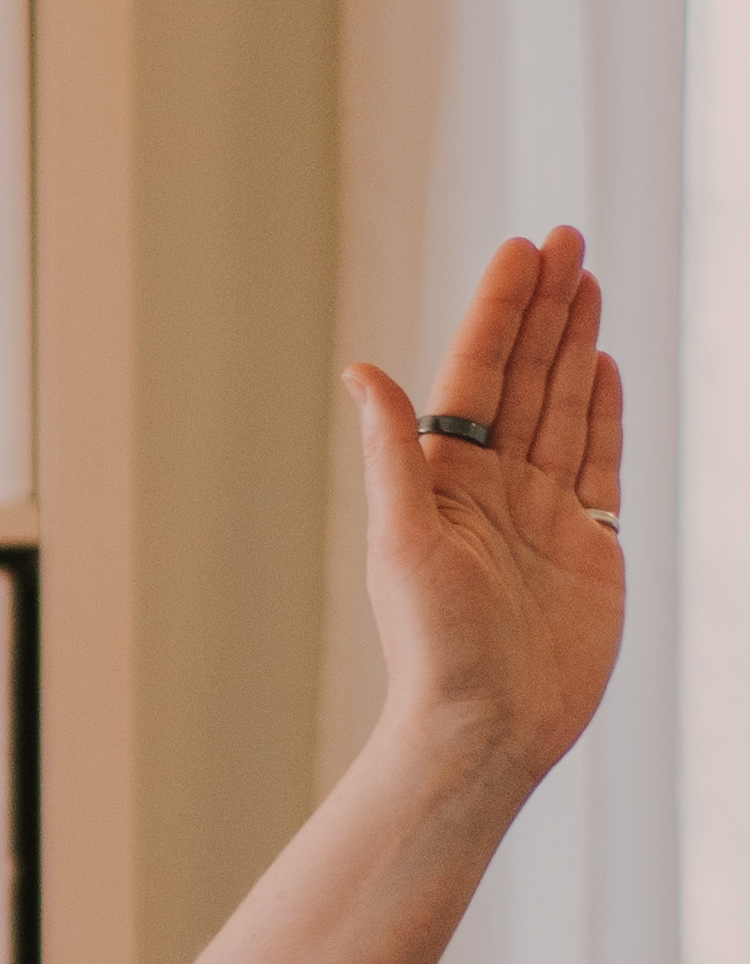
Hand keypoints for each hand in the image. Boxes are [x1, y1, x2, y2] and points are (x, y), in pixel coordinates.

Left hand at [346, 227, 625, 817]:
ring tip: (586, 278)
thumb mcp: (403, 543)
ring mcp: (543, 512)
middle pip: (524, 376)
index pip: (476, 374)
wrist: (487, 728)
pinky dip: (601, 410)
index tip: (521, 250)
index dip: (500, 311)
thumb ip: (391, 454)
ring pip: (563, 406)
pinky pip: (597, 460)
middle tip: (566, 236)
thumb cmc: (432, 647)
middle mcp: (492, 487)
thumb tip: (361, 370)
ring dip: (574, 342)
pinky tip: (603, 363)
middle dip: (545, 306)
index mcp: (443, 479)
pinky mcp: (587, 542)